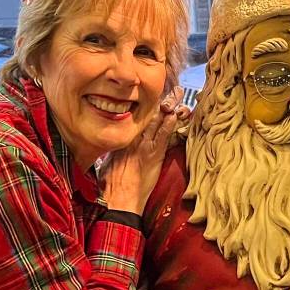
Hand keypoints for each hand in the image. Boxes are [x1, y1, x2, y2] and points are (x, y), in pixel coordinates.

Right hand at [102, 88, 183, 214]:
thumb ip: (116, 151)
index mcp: (120, 139)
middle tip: (174, 89)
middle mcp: (131, 139)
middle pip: (147, 114)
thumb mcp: (108, 163)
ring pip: (156, 121)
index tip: (156, 95)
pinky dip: (169, 124)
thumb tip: (117, 145)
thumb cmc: (111, 186)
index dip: (148, 105)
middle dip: (162, 100)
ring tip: (180, 95)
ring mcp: (143, 146)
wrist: (119, 200)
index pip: (135, 117)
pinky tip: (176, 114)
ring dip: (170, 107)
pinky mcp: (153, 156)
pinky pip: (162, 135)